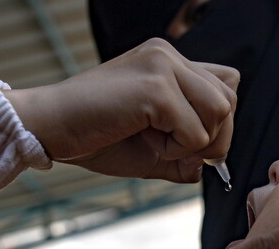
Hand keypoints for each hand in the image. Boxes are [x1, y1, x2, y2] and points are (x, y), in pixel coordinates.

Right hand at [4, 38, 237, 182]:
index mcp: (167, 61)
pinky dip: (176, 149)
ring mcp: (163, 66)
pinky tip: (145, 140)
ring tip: (156, 141)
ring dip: (194, 142)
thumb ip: (187, 154)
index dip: (217, 122)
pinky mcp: (156, 88)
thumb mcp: (151, 148)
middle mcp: (168, 55)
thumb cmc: (94, 137)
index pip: (226, 85)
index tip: (188, 143)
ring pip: (221, 112)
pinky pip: (196, 132)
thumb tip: (212, 164)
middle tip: (172, 148)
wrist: (48, 129)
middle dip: (213, 137)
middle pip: (230, 99)